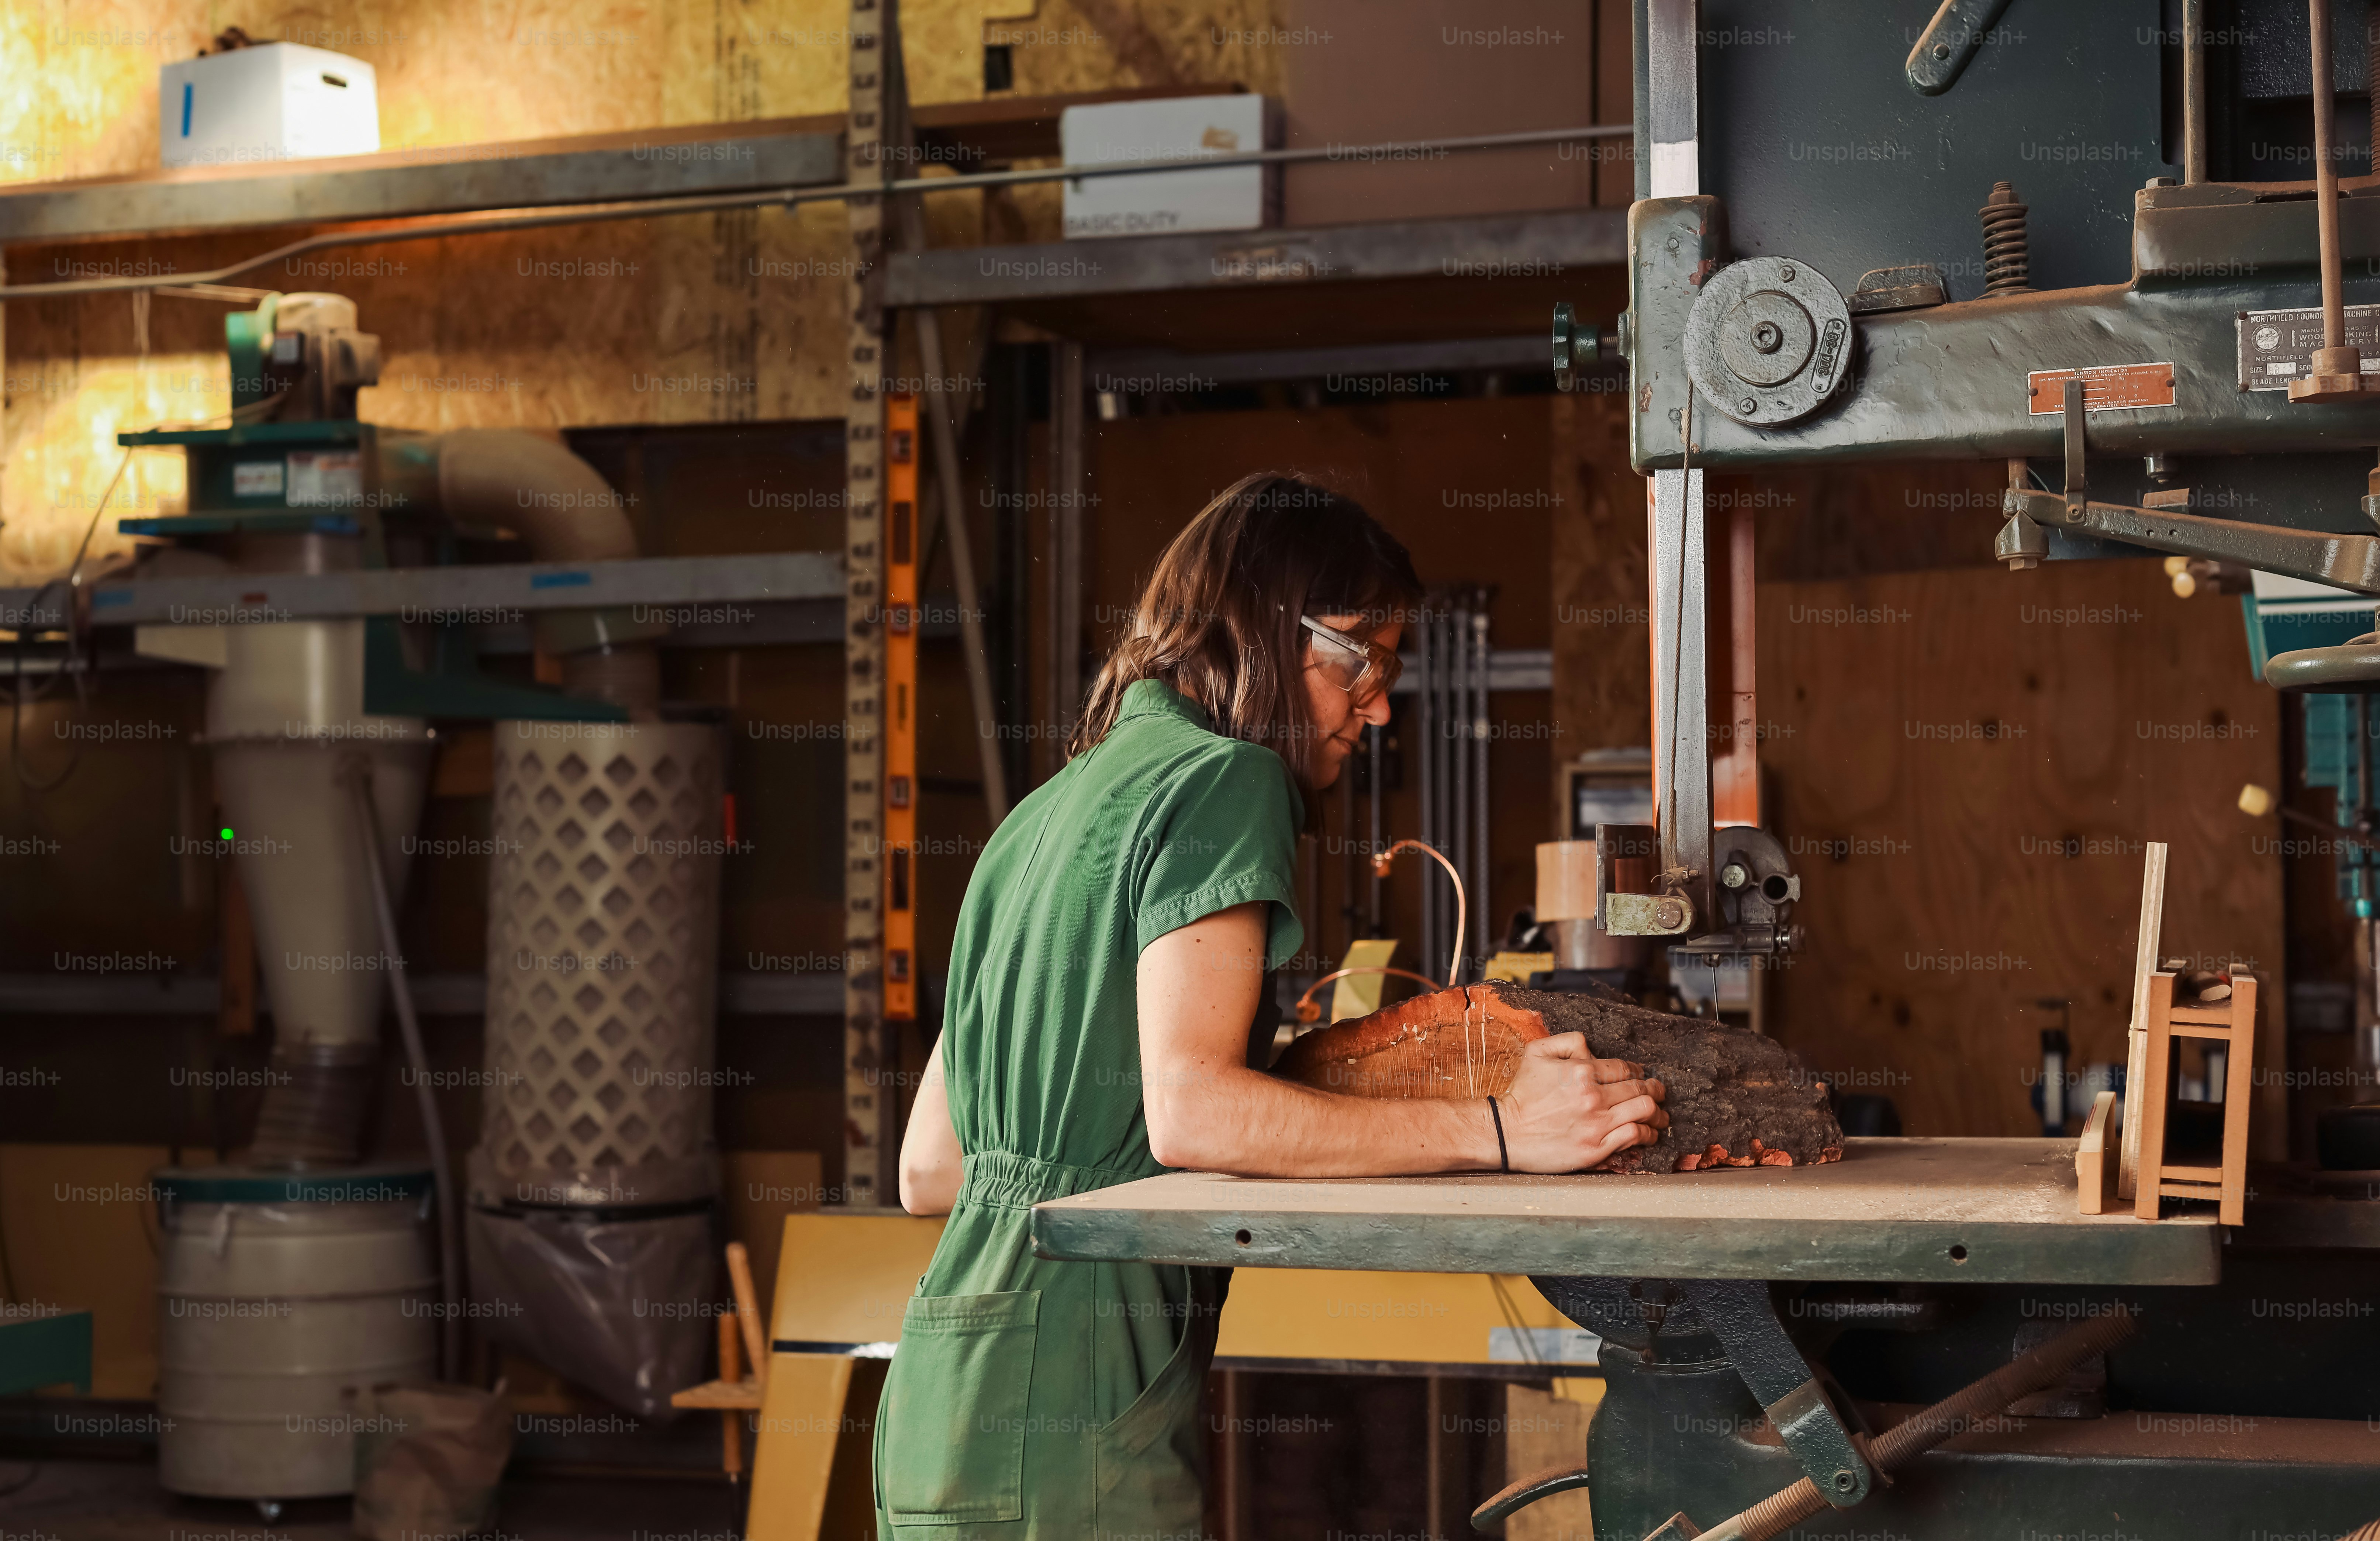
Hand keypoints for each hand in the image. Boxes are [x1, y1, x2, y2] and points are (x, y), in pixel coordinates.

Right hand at [1496, 1033, 1668, 1172]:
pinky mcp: (1596, 1148)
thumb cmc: (1521, 1094)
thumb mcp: (1536, 1053)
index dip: (1637, 1071)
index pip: (1624, 1068)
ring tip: (1661, 1114)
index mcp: (1581, 1071)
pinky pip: (1634, 1136)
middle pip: (1640, 1090)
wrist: (1505, 1132)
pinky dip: (1647, 1134)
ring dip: (1658, 1112)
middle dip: (1655, 1090)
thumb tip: (1591, 1048)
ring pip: (1644, 1112)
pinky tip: (1649, 1133)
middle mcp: (1593, 1096)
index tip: (1640, 1076)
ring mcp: (1597, 1124)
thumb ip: (1567, 1041)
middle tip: (1659, 1092)